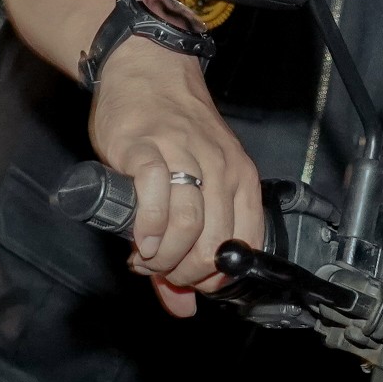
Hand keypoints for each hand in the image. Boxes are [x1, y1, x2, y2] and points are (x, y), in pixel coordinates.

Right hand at [88, 41, 265, 316]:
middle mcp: (220, 168)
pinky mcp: (147, 149)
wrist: (147, 72)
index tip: (189, 281)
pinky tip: (139, 241)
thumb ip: (187, 250)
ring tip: (146, 259)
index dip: (215, 277)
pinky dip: (149, 229)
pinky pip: (156, 197)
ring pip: (189, 225)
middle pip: (214, 243)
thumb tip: (183, 309)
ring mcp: (185, 157)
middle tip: (161, 272)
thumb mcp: (192, 185)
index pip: (243, 246)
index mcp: (240, 178)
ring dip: (164, 257)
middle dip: (186, 273)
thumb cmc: (171, 131)